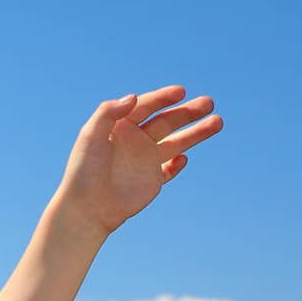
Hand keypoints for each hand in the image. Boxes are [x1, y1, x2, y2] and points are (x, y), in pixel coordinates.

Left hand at [57, 85, 222, 236]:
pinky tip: (183, 158)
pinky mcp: (152, 181)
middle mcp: (135, 141)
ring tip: (218, 121)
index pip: (146, 106)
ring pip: (176, 142)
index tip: (180, 92)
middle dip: (188, 112)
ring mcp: (145, 160)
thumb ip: (109, 112)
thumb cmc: (83, 171)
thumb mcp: (90, 136)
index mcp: (120, 127)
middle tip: (209, 103)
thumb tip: (134, 96)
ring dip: (196, 132)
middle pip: (167, 121)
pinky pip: (170, 169)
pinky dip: (178, 163)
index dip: (163, 97)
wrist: (85, 208)